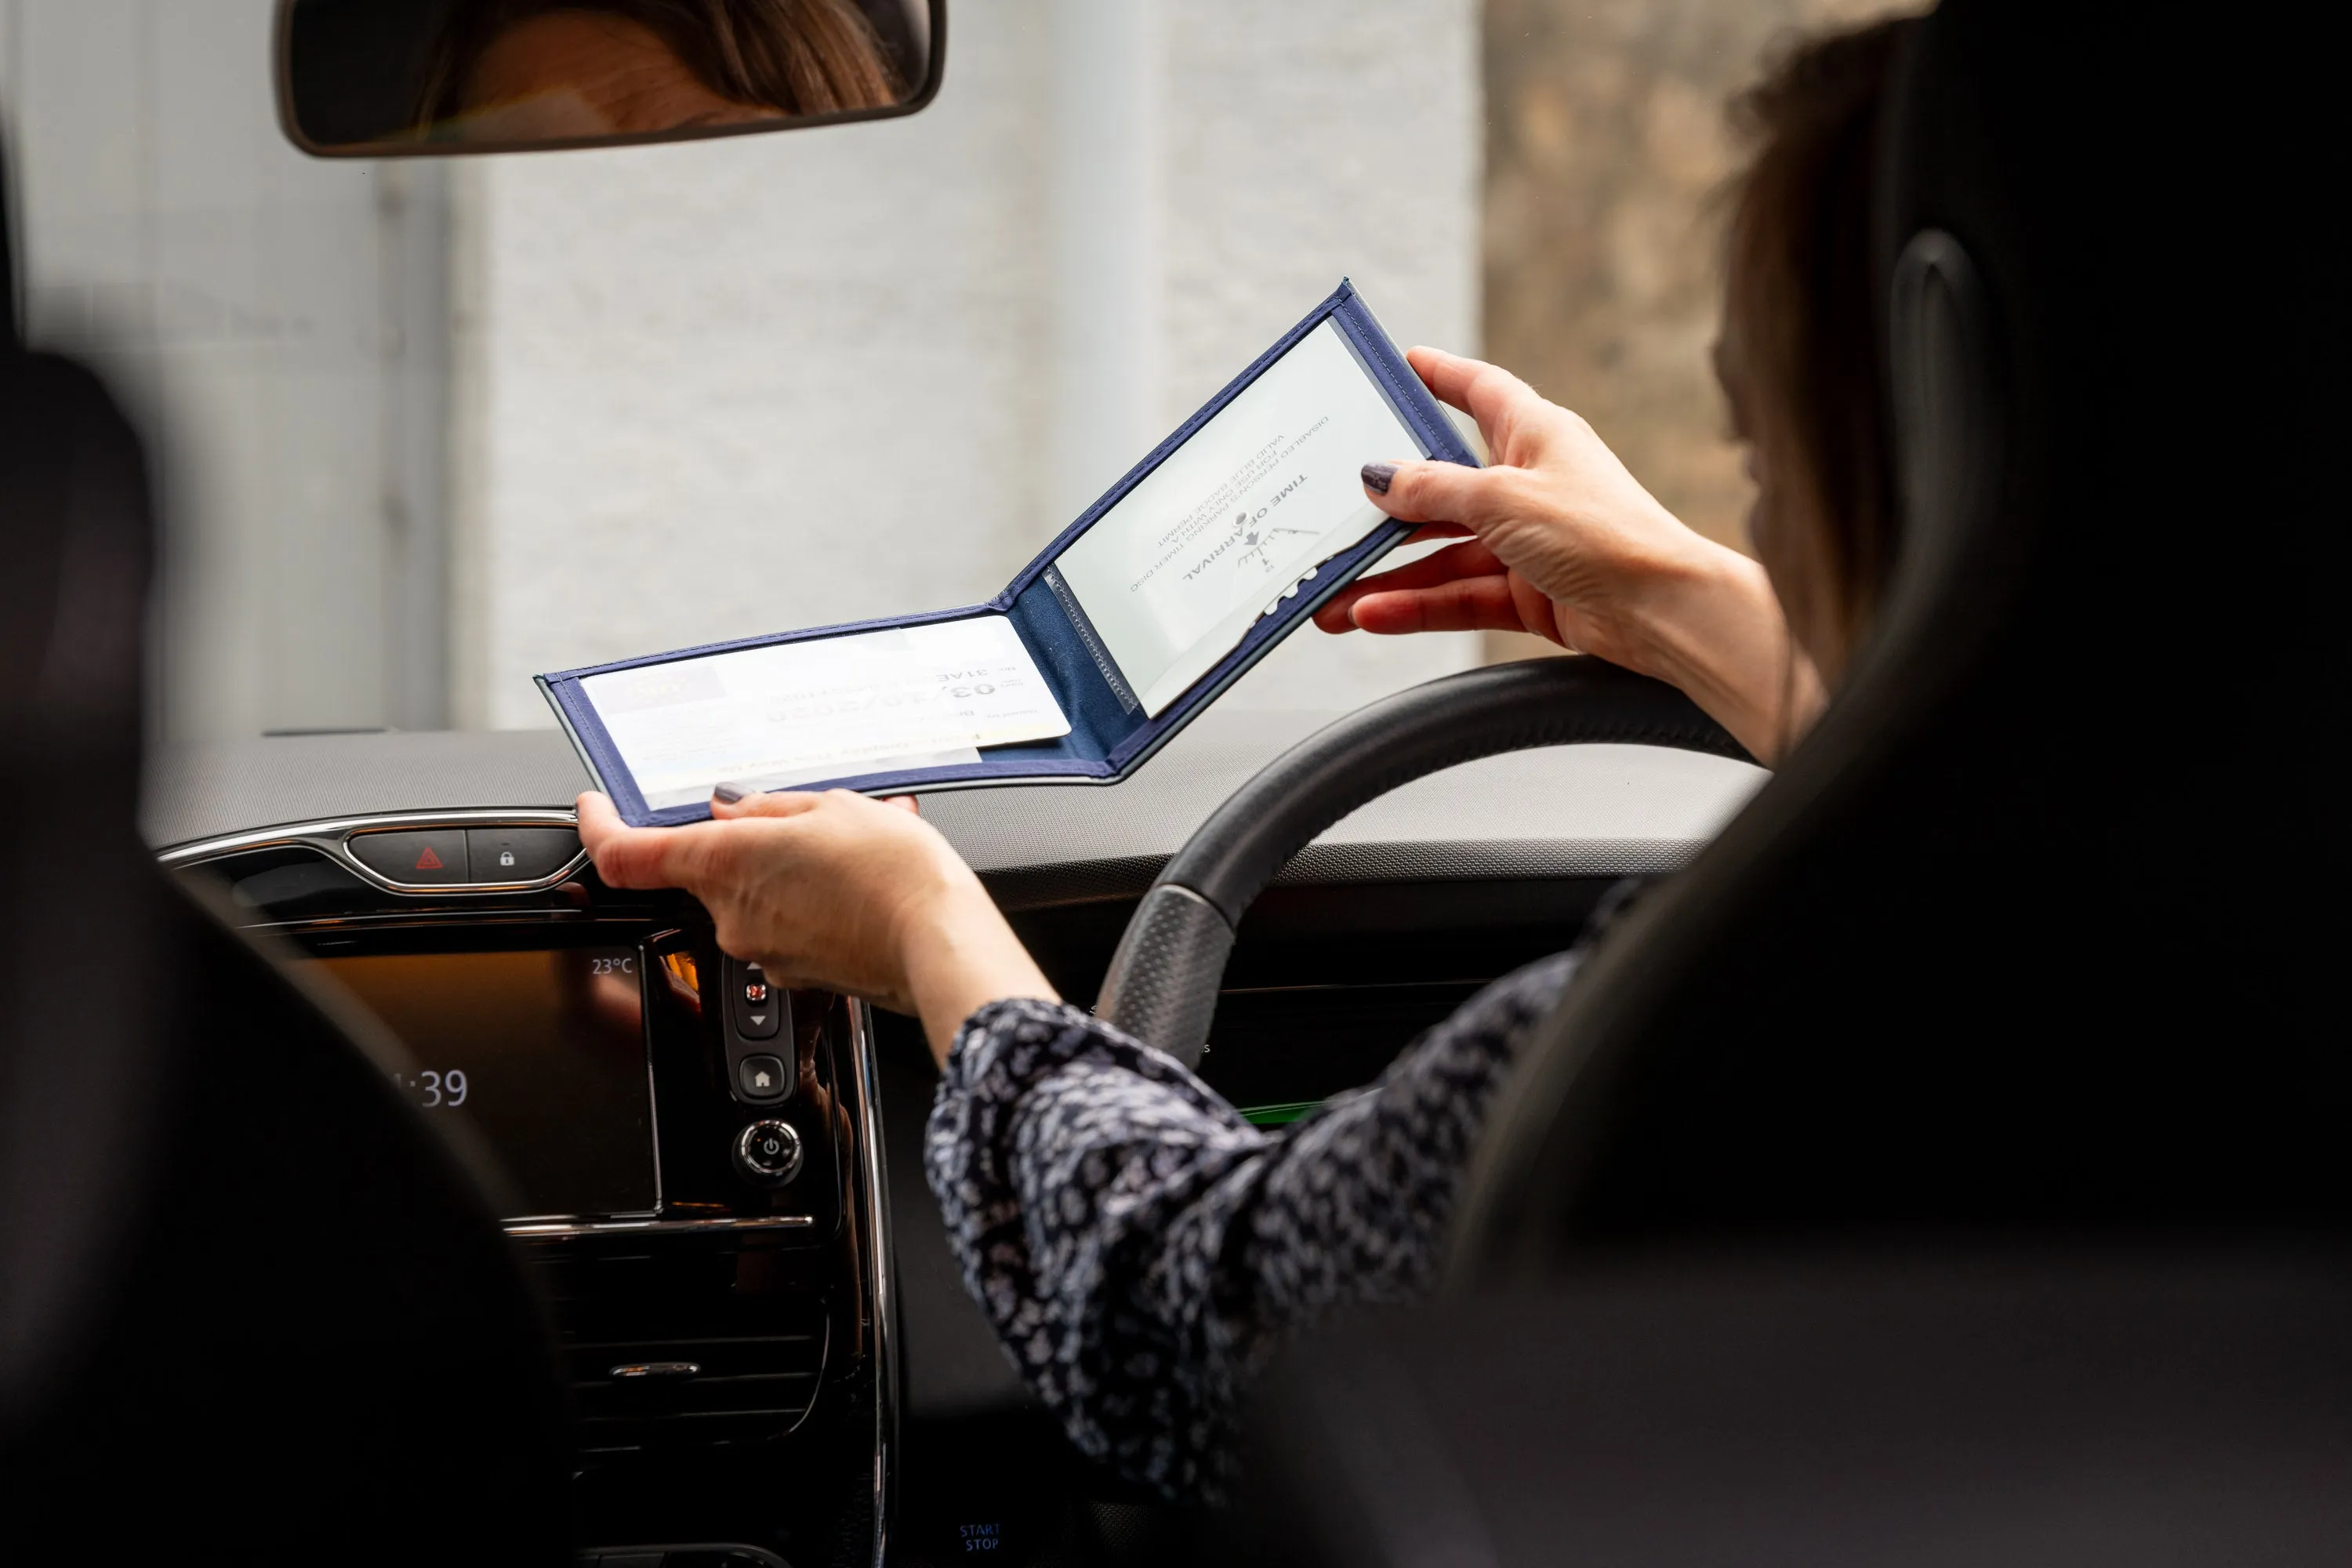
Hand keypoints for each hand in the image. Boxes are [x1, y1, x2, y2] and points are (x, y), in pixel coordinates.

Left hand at [577, 787, 1055, 1064]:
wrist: (941, 945)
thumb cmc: (895, 878)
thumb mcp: (832, 807)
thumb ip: (769, 807)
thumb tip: (735, 808)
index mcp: (725, 863)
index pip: (626, 855)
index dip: (598, 826)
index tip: (594, 807)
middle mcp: (731, 916)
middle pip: (709, 869)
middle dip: (750, 842)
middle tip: (807, 821)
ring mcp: (762, 951)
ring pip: (755, 896)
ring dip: (789, 872)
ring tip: (852, 853)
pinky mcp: (797, 973)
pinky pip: (788, 926)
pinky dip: (813, 905)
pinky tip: (860, 890)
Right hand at [1315, 346, 1820, 759]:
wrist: (1663, 610)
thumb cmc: (1602, 533)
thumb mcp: (1501, 497)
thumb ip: (1433, 489)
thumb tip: (1380, 478)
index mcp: (1535, 435)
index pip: (1478, 392)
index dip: (1440, 376)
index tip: (1401, 365)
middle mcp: (1529, 484)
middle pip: (1442, 490)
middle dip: (1385, 513)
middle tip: (1329, 519)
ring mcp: (1527, 542)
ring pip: (1442, 556)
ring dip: (1389, 577)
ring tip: (1333, 599)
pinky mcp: (1529, 594)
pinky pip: (1459, 596)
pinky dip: (1417, 607)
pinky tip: (1372, 615)